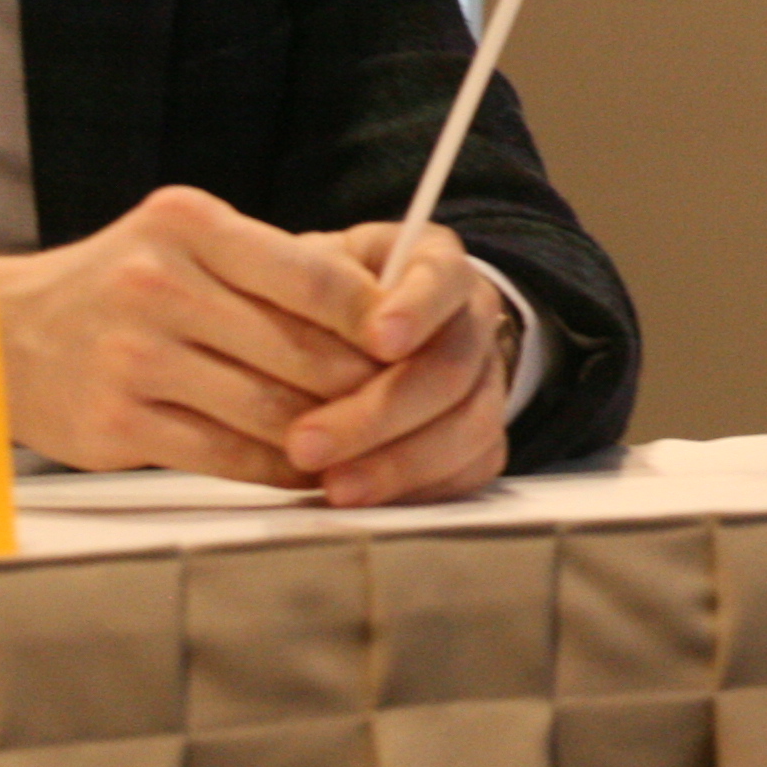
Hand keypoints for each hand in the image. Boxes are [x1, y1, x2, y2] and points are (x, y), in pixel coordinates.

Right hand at [0, 186, 388, 484]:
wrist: (1, 335)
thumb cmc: (124, 285)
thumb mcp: (190, 243)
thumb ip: (275, 267)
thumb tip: (387, 314)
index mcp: (190, 227)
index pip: (315, 279)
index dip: (379, 319)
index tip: (414, 343)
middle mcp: (158, 286)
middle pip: (301, 351)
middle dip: (364, 385)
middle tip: (407, 402)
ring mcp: (133, 358)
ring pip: (271, 410)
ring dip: (329, 433)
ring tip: (367, 440)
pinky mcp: (116, 425)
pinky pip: (226, 455)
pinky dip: (280, 468)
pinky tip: (309, 470)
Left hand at [284, 224, 517, 505]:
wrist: (371, 329)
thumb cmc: (329, 297)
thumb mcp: (310, 270)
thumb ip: (304, 291)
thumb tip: (278, 331)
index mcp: (434, 264)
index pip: (438, 277)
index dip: (415, 308)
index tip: (378, 337)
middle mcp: (473, 321)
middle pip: (451, 368)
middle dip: (380, 412)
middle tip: (306, 444)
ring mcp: (488, 382)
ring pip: (471, 427)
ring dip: (399, 463)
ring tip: (333, 488)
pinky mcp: (483, 439)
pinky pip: (471, 472)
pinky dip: (419, 490)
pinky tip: (366, 503)